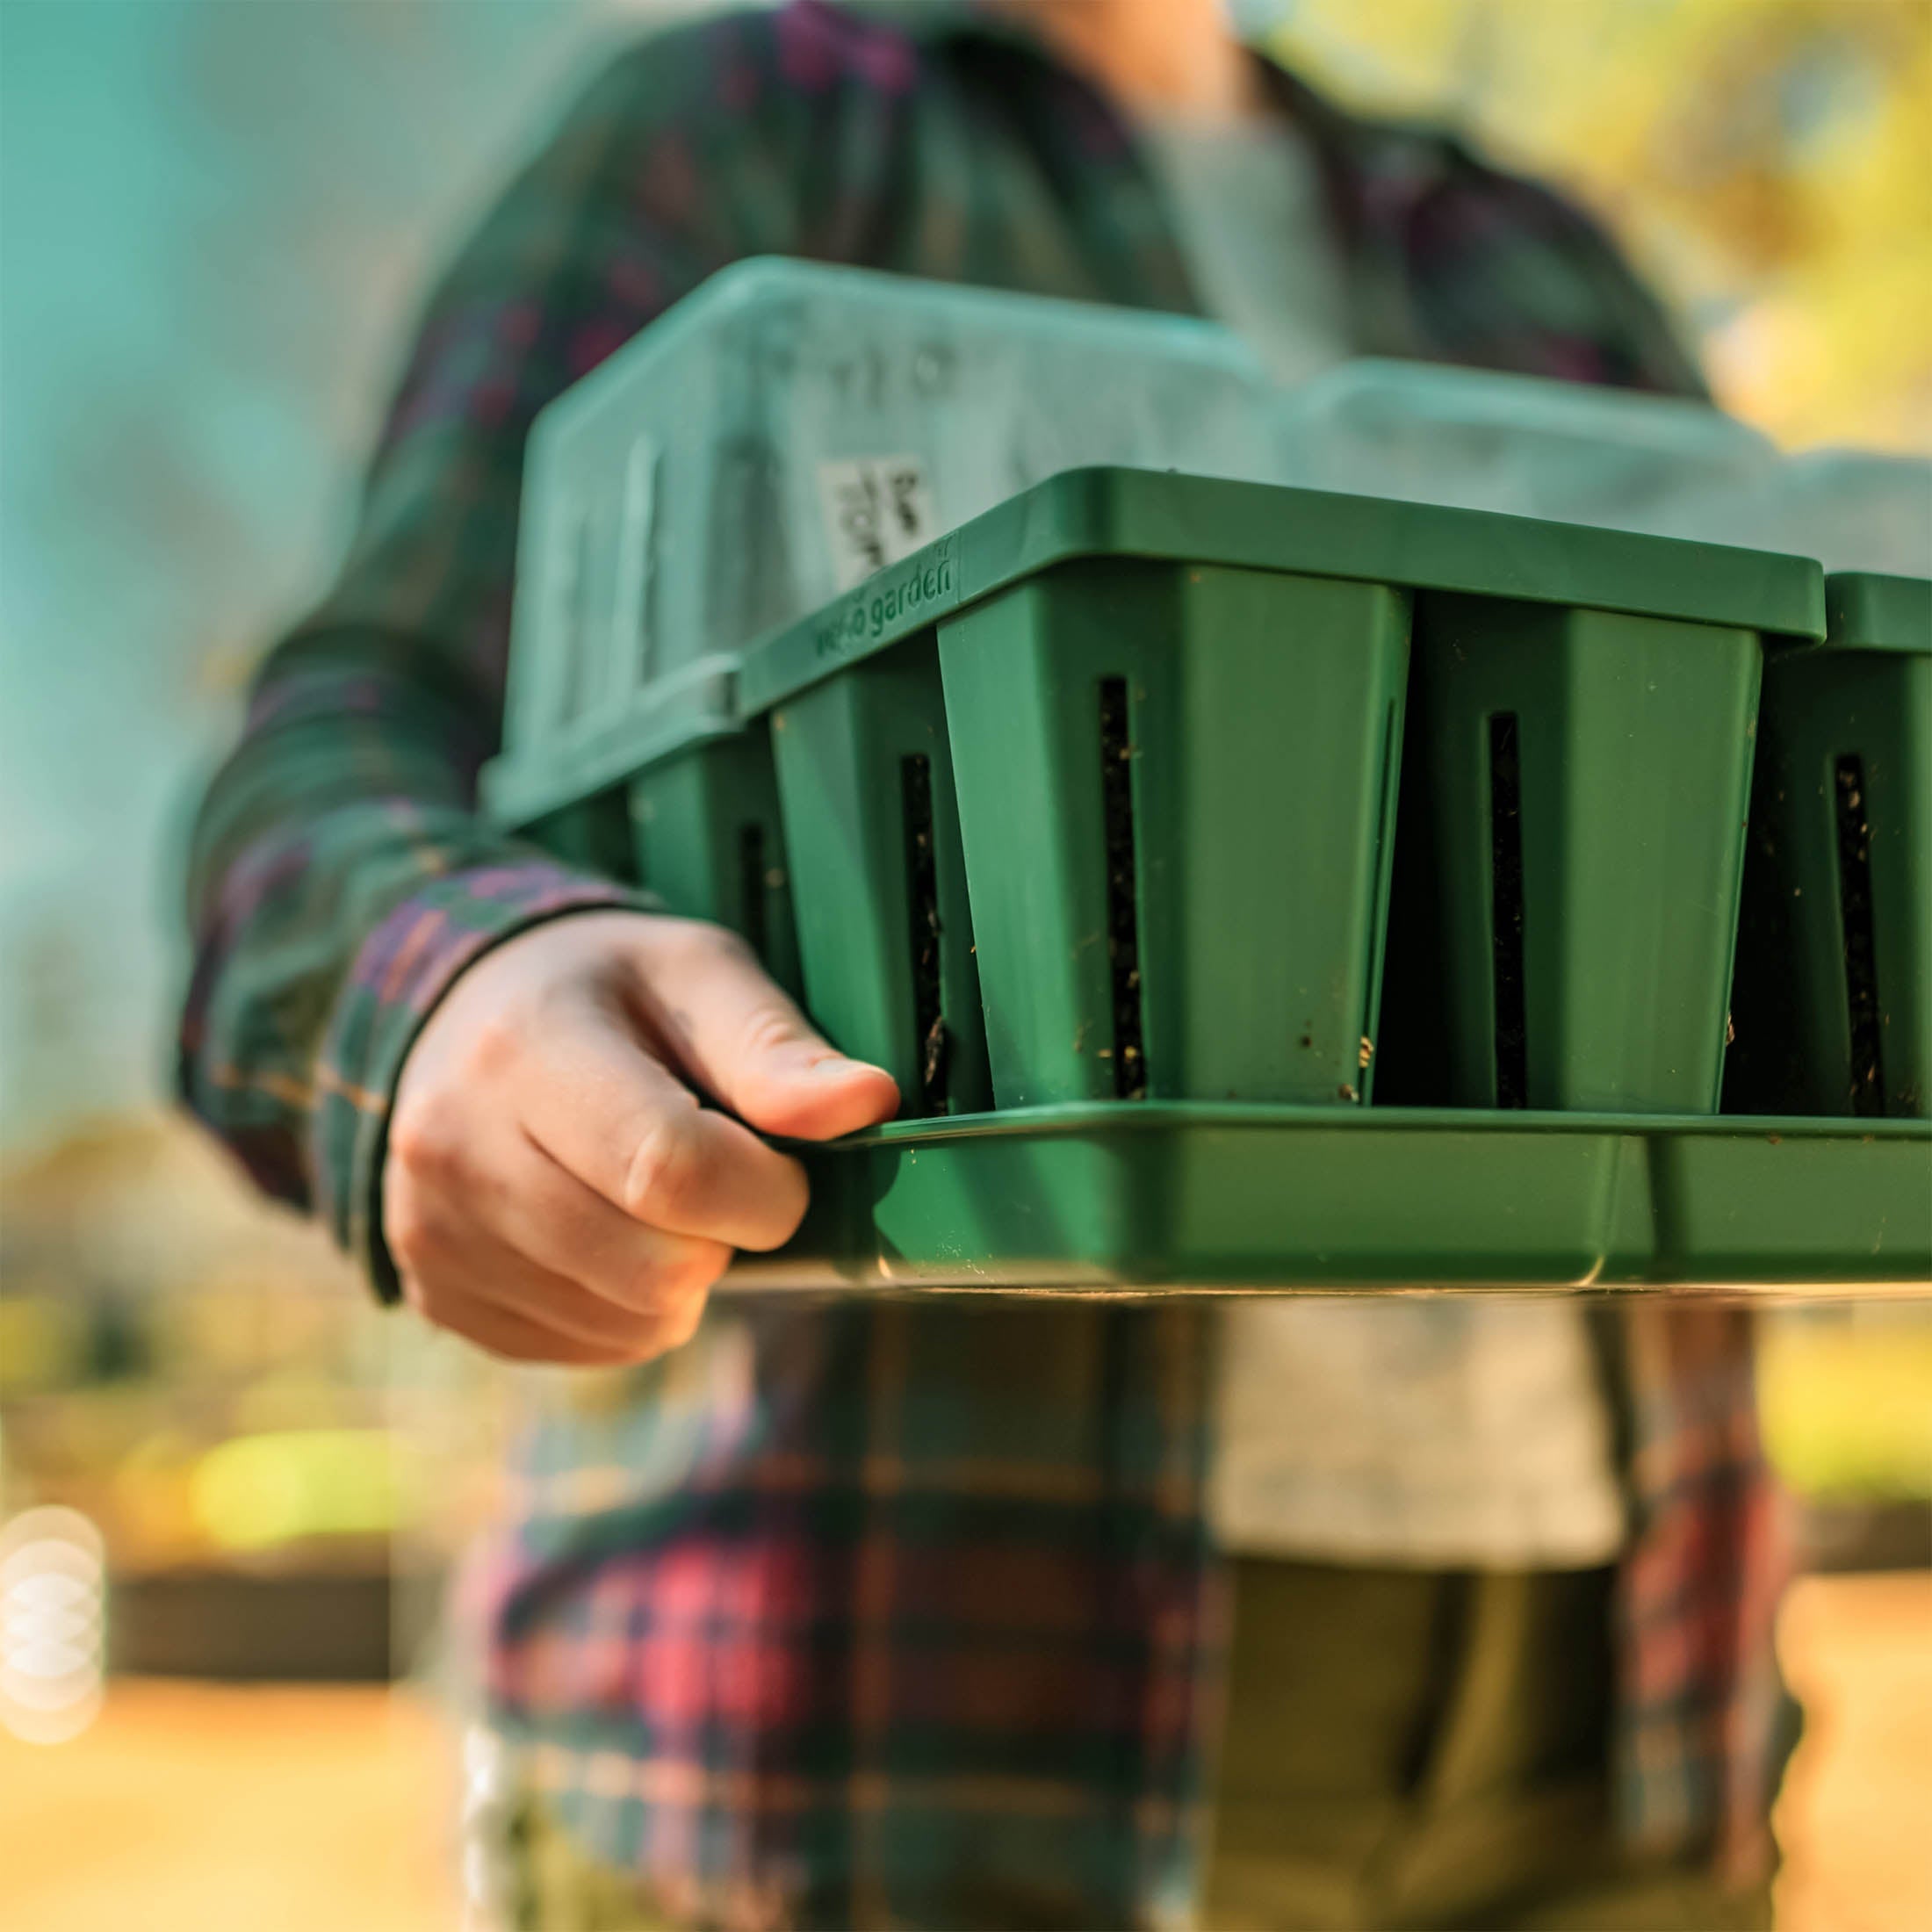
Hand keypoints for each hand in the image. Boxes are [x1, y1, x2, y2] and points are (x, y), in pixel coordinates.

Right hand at [384, 911, 897, 1363]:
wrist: (460, 1015)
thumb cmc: (608, 993)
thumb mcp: (697, 976)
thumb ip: (776, 1048)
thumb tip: (868, 1104)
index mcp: (525, 1050)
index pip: (668, 1170)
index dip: (763, 1192)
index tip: (782, 1167)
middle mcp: (453, 1148)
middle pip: (652, 1267)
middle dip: (725, 1236)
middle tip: (715, 1176)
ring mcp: (432, 1231)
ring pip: (627, 1322)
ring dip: (682, 1278)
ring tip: (653, 1194)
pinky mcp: (436, 1292)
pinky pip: (587, 1350)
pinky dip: (630, 1308)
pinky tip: (609, 1231)